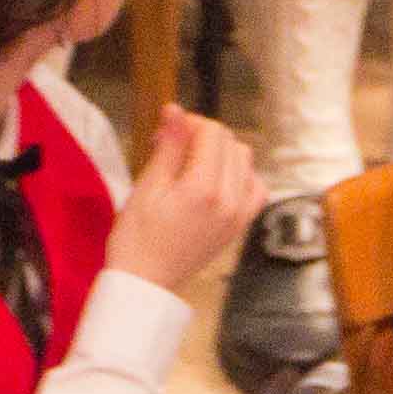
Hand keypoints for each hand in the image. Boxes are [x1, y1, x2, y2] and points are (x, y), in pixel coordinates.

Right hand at [105, 106, 269, 290]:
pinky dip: (240, 176)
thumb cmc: (137, 238)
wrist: (146, 283)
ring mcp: (239, 216)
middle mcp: (230, 201)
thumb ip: (168, 146)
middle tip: (172, 148)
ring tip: (191, 164)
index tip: (165, 134)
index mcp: (204, 189)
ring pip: (245, 160)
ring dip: (221, 152)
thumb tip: (176, 110)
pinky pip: (255, 188)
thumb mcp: (146, 186)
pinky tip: (217, 180)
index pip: (213, 132)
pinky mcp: (239, 226)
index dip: (188, 123)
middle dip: (202, 136)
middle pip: (230, 142)